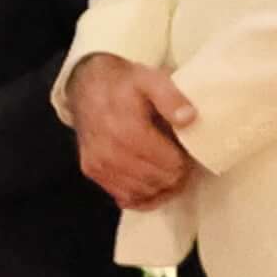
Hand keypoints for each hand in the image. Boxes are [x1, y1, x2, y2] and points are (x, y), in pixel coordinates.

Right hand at [62, 53, 198, 212]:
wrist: (88, 87)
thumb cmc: (124, 85)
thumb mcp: (151, 79)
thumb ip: (171, 97)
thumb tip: (189, 118)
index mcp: (127, 130)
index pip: (169, 165)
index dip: (184, 161)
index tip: (185, 151)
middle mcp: (109, 152)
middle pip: (158, 181)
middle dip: (175, 175)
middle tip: (179, 161)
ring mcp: (98, 164)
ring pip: (143, 193)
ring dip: (160, 186)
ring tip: (166, 169)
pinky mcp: (92, 171)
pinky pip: (124, 197)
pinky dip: (142, 195)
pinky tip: (150, 181)